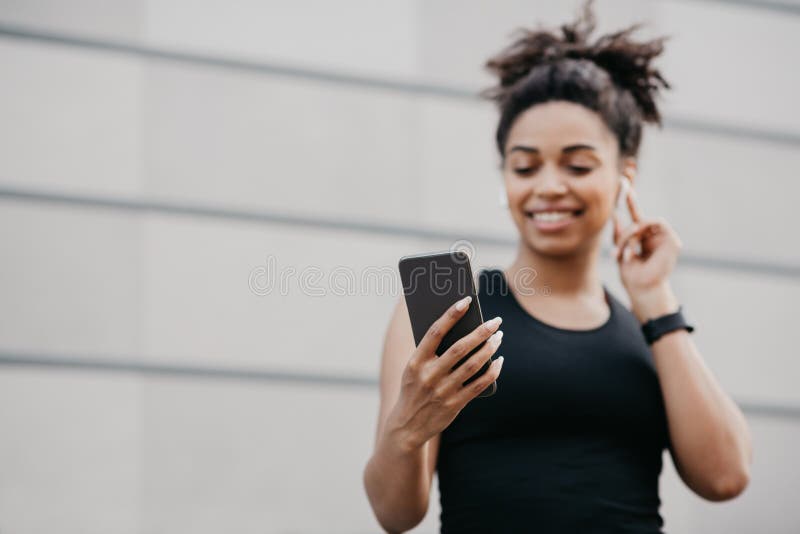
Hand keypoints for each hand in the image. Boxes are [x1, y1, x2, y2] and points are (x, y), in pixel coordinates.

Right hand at [387, 296, 503, 451]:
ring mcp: (442, 391)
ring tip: (499, 337)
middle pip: (460, 348)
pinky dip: (492, 371)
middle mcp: (429, 375)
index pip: (435, 332)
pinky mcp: (454, 405)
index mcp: (415, 362)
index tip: (467, 300)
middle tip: (495, 321)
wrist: (407, 427)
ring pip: (473, 365)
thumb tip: (461, 329)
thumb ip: (431, 352)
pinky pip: (479, 384)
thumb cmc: (414, 389)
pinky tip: (499, 361)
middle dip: (480, 332)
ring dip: (489, 349)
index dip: (451, 315)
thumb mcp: (413, 369)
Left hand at [612, 187, 681, 321]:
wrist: (641, 288)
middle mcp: (654, 235)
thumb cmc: (631, 273)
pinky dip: (641, 233)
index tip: (623, 181)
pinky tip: (635, 248)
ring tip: (624, 252)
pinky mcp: (673, 241)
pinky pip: (656, 223)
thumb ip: (620, 232)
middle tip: (620, 204)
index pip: (635, 214)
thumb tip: (614, 214)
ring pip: (644, 221)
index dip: (630, 199)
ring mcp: (665, 237)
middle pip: (639, 214)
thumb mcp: (621, 249)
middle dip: (628, 208)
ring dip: (630, 234)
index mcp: (642, 237)